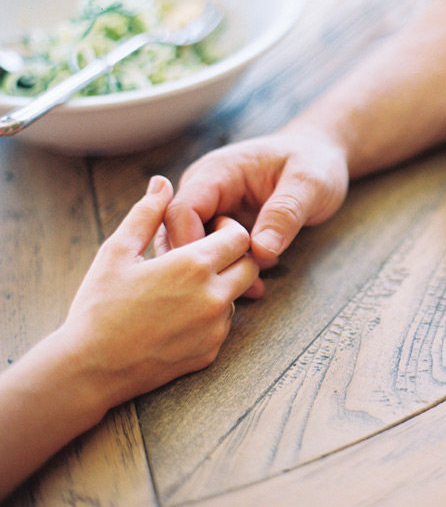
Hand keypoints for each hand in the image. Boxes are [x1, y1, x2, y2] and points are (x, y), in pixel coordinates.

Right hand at [61, 176, 258, 409]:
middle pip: (250, 266)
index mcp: (193, 265)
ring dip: (221, 286)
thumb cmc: (99, 306)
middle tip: (205, 255)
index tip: (208, 230)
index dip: (227, 228)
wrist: (90, 370)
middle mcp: (213, 296)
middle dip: (235, 256)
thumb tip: (161, 182)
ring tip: (183, 287)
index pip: (239, 236)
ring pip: (235, 296)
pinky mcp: (211, 351)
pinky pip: (222, 325)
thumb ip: (146, 214)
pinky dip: (209, 315)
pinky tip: (177, 315)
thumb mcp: (117, 252)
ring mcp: (215, 328)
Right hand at [160, 127, 348, 294]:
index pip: (181, 211)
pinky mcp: (222, 225)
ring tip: (254, 287)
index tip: (216, 272)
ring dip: (219, 272)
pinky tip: (256, 283)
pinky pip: (213, 253)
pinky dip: (230, 271)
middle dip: (203, 265)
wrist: (319, 154)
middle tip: (236, 289)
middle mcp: (205, 190)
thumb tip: (261, 250)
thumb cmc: (313, 161)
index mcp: (217, 172)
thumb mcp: (308, 183)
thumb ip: (284, 213)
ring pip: (194, 248)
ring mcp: (212, 208)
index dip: (191, 245)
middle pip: (178, 233)